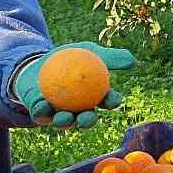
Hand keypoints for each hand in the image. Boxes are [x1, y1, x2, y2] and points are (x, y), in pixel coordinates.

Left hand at [12, 41, 134, 128]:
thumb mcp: (88, 51)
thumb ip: (110, 57)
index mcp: (94, 97)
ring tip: (63, 116)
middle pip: (86, 118)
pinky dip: (41, 111)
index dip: (112, 102)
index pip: (106, 101)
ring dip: (64, 121)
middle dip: (88, 121)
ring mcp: (59, 114)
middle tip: (89, 116)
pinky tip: (41, 105)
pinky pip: (41, 115)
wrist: (40, 61)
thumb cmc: (69, 56)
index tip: (112, 99)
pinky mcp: (41, 115)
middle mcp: (79, 109)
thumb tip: (133, 61)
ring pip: (64, 121)